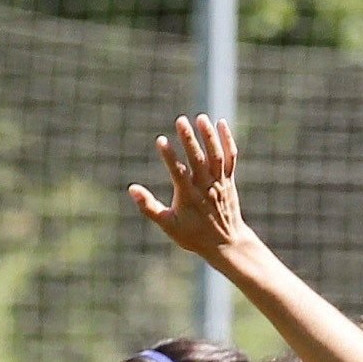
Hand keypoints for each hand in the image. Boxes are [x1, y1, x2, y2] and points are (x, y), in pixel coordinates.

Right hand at [127, 116, 255, 267]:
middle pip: (197, 159)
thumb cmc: (193, 235)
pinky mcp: (229, 180)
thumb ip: (149, 207)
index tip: (160, 140)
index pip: (178, 172)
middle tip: (181, 120)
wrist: (225, 243)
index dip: (169, 156)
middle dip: (189, 139)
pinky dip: (227, 140)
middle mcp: (205, 186)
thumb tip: (132, 190)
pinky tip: (220, 123)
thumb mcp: (168, 225)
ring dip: (208, 136)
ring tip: (200, 118)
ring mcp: (219, 182)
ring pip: (215, 155)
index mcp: (188, 196)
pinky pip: (230, 157)